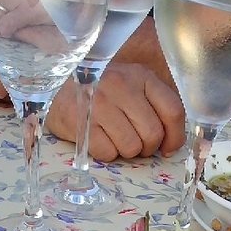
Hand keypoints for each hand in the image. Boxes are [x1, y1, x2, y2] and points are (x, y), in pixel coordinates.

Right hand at [46, 62, 185, 161]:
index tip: (167, 148)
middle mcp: (122, 87)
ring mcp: (101, 104)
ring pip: (132, 147)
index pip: (172, 110)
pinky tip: (99, 140)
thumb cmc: (100, 91)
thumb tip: (169, 144)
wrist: (56, 87)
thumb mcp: (130, 85)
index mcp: (141, 76)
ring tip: (115, 139)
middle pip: (153, 134)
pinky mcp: (83, 123)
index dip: (175, 137)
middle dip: (147, 148)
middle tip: (135, 144)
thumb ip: (152, 106)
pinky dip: (107, 154)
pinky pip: (109, 153)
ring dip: (126, 152)